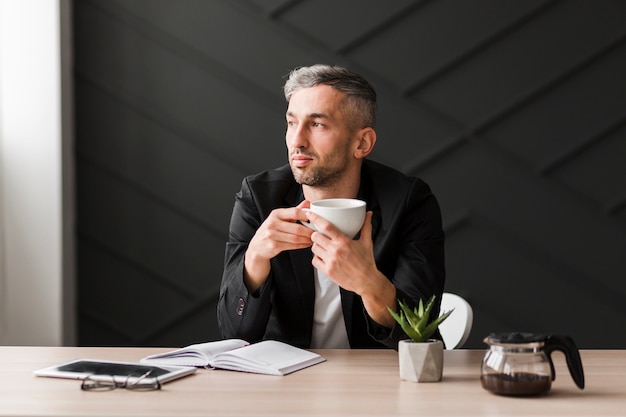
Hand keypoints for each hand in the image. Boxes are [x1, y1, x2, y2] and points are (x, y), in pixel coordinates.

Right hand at [244, 201, 312, 291]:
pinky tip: (306, 244)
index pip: (295, 212)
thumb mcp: (280, 218)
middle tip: (318, 233)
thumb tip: (308, 202)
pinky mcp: (273, 246)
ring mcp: (272, 235)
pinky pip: (292, 246)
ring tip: (313, 239)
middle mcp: (272, 223)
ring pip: (295, 238)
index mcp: (276, 214)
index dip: (307, 216)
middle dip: (310, 231)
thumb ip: (295, 211)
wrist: (257, 246)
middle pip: (297, 228)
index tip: (316, 219)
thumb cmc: (272, 230)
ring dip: (307, 239)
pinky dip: (301, 245)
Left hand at [307, 211, 395, 326]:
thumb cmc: (367, 262)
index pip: (326, 226)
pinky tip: (323, 257)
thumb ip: (366, 226)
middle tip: (320, 236)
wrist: (367, 281)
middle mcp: (335, 250)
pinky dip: (317, 258)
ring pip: (314, 248)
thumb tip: (369, 214)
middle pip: (315, 236)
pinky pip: (314, 260)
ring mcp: (330, 261)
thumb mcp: (367, 242)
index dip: (316, 218)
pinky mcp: (327, 271)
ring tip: (323, 247)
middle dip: (316, 234)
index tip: (309, 213)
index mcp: (344, 241)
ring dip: (316, 246)